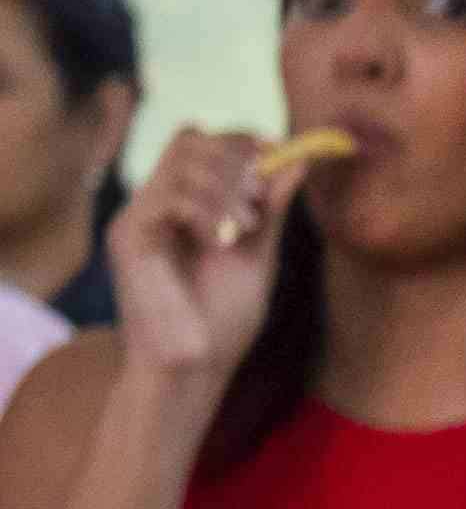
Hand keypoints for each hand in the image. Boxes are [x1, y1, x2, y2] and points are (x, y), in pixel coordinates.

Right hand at [107, 127, 309, 387]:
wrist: (194, 370)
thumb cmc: (222, 322)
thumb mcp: (257, 255)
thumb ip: (271, 210)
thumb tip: (295, 159)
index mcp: (185, 206)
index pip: (203, 143)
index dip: (242, 140)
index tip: (279, 151)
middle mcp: (156, 204)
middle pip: (190, 139)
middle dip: (236, 159)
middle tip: (259, 200)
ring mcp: (138, 218)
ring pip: (181, 161)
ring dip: (227, 188)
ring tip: (244, 229)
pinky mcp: (127, 238)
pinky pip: (167, 197)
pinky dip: (204, 210)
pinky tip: (219, 241)